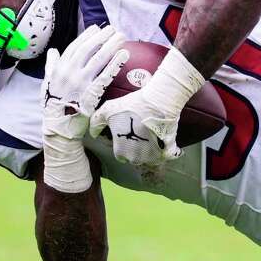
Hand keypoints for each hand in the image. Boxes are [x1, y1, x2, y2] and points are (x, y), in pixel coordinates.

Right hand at [41, 25, 127, 192]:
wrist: (59, 126)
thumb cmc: (53, 105)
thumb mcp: (47, 83)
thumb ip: (51, 65)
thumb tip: (53, 51)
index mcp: (59, 68)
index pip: (74, 47)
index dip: (87, 36)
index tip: (97, 28)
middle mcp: (69, 72)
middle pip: (88, 49)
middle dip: (102, 37)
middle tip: (114, 29)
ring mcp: (80, 81)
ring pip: (98, 58)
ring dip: (111, 45)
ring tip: (122, 37)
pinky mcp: (91, 92)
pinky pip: (105, 74)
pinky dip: (115, 63)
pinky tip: (124, 55)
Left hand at [89, 46, 204, 166]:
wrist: (158, 101)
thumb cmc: (131, 106)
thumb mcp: (107, 110)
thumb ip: (96, 123)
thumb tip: (93, 133)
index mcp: (121, 152)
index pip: (120, 156)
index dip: (123, 145)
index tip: (126, 134)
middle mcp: (137, 158)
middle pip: (135, 157)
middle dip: (136, 148)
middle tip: (138, 133)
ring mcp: (153, 156)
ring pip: (150, 158)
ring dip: (150, 150)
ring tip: (151, 136)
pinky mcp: (168, 151)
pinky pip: (167, 156)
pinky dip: (167, 152)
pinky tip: (165, 143)